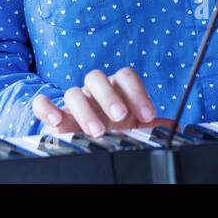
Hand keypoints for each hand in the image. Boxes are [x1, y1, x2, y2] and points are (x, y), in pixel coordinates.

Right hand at [33, 67, 174, 136]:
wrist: (87, 141)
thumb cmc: (115, 130)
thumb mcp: (136, 130)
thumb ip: (153, 126)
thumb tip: (174, 125)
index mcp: (116, 89)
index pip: (126, 77)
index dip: (138, 93)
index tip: (148, 115)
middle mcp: (93, 91)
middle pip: (97, 77)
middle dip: (109, 96)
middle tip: (120, 116)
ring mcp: (73, 103)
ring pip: (73, 92)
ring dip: (84, 109)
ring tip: (96, 131)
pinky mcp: (54, 116)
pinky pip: (42, 103)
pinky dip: (46, 107)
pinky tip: (56, 121)